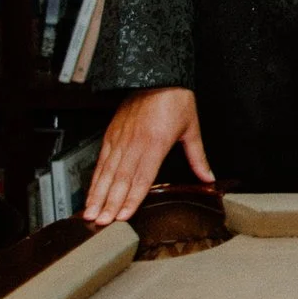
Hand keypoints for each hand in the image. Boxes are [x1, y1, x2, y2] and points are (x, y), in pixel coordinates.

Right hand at [83, 86, 212, 225]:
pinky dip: (94, 179)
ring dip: (97, 195)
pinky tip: (90, 193)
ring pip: (106, 173)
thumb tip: (208, 177)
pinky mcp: (111, 135)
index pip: (142, 177)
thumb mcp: (192, 129)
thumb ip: (198, 157)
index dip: (131, 199)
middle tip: (100, 223)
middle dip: (109, 203)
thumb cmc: (176, 100)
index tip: (123, 216)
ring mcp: (120, 140)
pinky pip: (101, 161)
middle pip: (120, 179)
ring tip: (90, 214)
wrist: (157, 75)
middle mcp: (135, 144)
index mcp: (156, 143)